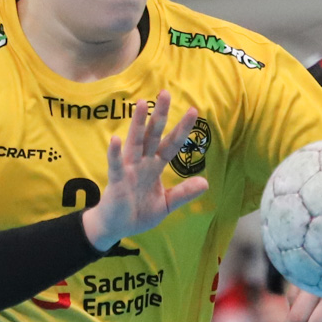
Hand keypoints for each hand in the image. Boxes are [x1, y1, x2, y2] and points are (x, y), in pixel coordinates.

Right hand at [83, 90, 208, 250]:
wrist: (116, 228)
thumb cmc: (138, 213)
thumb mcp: (166, 204)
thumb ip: (183, 193)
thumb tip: (206, 182)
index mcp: (155, 167)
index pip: (172, 144)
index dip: (182, 128)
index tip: (194, 111)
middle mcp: (142, 163)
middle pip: (153, 135)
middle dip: (160, 115)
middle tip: (166, 93)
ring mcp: (128, 170)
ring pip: (135, 143)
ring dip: (138, 123)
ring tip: (142, 104)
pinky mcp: (116, 181)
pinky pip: (116, 165)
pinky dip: (115, 154)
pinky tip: (116, 140)